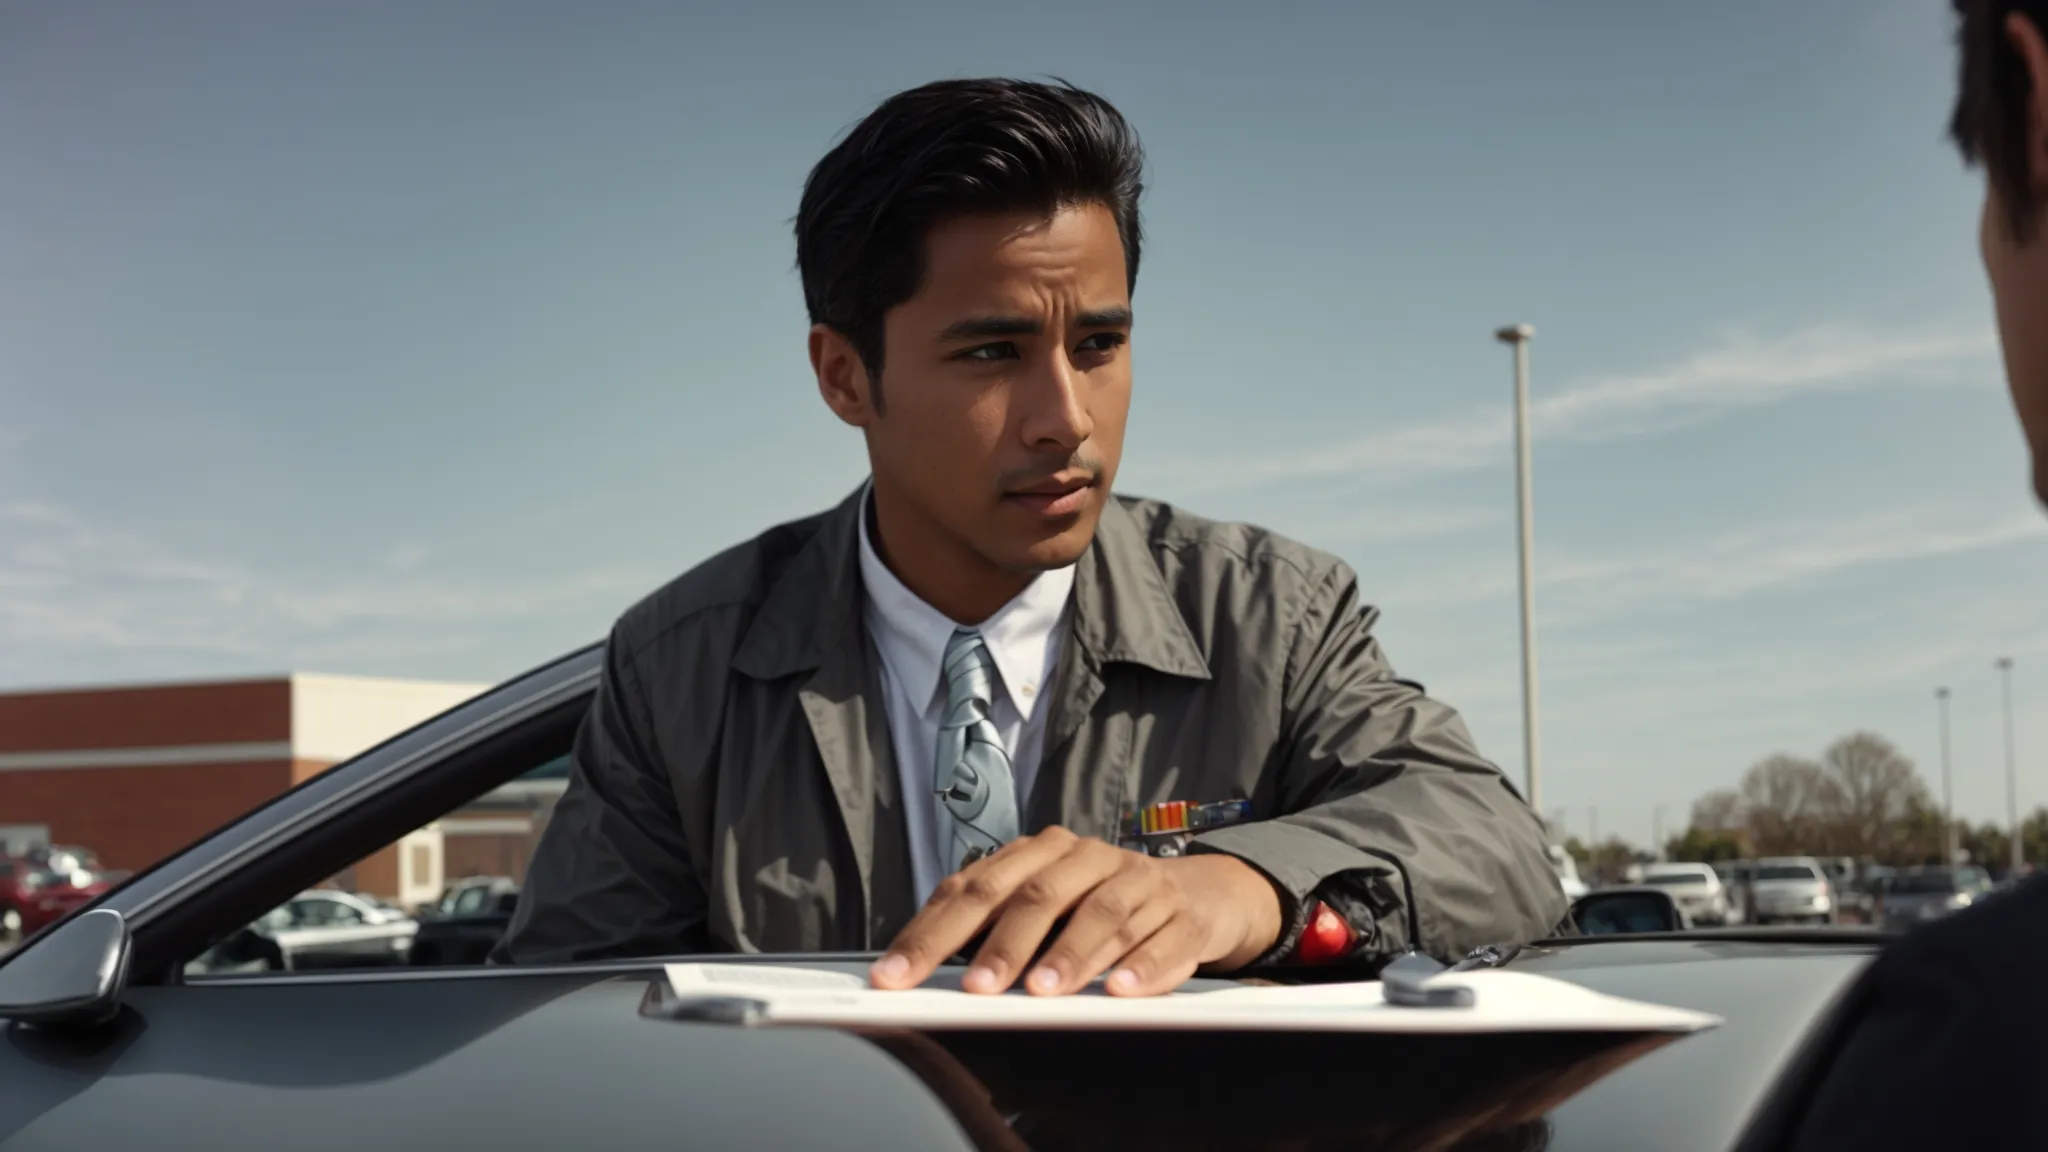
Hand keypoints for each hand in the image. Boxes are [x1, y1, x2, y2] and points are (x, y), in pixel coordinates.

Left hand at [869, 826, 1283, 996]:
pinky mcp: (1183, 915)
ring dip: (1071, 955)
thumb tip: (919, 967)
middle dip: (1003, 944)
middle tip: (975, 988)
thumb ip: (992, 926)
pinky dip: (1143, 965)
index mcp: (1044, 852)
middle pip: (1038, 894)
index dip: (933, 932)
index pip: (977, 887)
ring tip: (1042, 991)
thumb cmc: (1101, 904)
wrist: (1198, 894)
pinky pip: (1164, 938)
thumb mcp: (1047, 904)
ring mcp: (1141, 883)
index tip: (898, 975)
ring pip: (1103, 914)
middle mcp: (1090, 859)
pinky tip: (1121, 990)